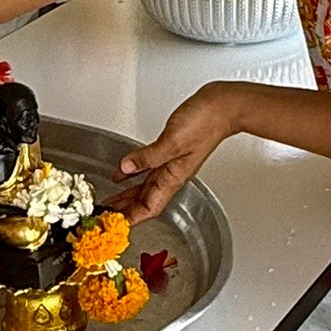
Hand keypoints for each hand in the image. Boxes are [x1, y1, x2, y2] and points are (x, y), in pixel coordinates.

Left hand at [111, 83, 242, 222]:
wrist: (222, 107)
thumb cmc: (206, 123)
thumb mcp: (173, 142)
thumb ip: (148, 157)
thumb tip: (126, 168)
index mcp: (174, 177)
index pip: (150, 206)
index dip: (132, 217)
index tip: (115, 223)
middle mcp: (173, 174)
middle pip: (145, 200)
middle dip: (126, 209)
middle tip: (108, 215)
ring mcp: (172, 163)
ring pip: (145, 185)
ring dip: (128, 194)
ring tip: (112, 200)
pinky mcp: (171, 150)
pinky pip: (148, 167)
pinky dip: (134, 171)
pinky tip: (125, 171)